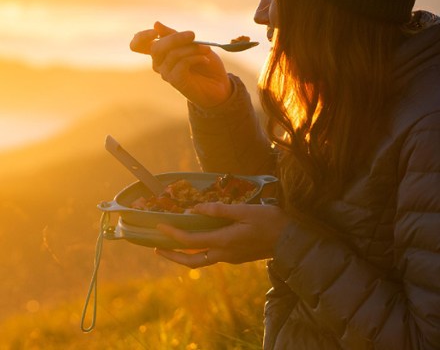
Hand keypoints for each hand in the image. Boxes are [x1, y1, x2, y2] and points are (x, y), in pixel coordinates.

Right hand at [130, 21, 232, 107]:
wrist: (220, 85)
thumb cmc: (205, 63)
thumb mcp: (192, 44)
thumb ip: (174, 35)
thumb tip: (156, 24)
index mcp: (160, 52)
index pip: (138, 45)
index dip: (141, 37)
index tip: (155, 32)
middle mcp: (159, 64)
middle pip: (156, 47)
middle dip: (175, 38)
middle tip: (193, 35)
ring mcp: (166, 74)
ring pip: (172, 54)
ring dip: (192, 48)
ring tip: (206, 50)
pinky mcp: (176, 81)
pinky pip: (181, 64)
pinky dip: (195, 58)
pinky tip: (205, 59)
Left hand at [155, 202, 290, 267]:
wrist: (291, 240)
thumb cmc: (270, 221)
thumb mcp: (245, 211)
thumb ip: (219, 210)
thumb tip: (196, 208)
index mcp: (225, 242)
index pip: (192, 241)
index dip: (173, 234)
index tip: (160, 226)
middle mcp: (225, 254)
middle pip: (192, 261)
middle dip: (172, 256)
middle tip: (157, 247)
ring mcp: (231, 258)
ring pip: (201, 261)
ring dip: (184, 255)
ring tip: (172, 245)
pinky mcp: (237, 257)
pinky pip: (212, 256)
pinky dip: (199, 250)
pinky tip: (198, 240)